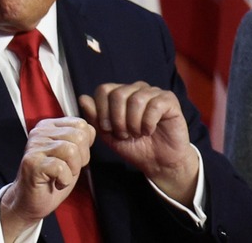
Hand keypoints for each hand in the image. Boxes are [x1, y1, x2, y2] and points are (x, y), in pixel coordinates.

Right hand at [0, 117, 95, 239]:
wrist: (31, 201)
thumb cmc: (52, 178)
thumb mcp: (72, 155)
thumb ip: (81, 139)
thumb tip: (91, 131)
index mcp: (50, 126)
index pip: (81, 125)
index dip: (86, 146)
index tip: (74, 159)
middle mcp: (40, 132)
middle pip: (78, 136)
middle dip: (81, 158)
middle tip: (68, 170)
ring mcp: (34, 146)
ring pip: (71, 150)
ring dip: (72, 170)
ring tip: (62, 176)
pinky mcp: (32, 163)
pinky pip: (60, 167)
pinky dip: (64, 179)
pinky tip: (56, 183)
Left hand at [79, 81, 198, 205]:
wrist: (158, 162)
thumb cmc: (135, 147)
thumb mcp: (109, 136)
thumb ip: (96, 118)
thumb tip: (83, 98)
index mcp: (121, 94)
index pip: (104, 89)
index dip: (102, 111)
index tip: (108, 129)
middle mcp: (136, 89)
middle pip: (118, 94)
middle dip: (117, 120)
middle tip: (124, 134)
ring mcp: (153, 92)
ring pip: (136, 99)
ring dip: (133, 123)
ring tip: (137, 134)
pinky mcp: (169, 100)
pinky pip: (154, 105)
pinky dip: (148, 123)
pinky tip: (149, 130)